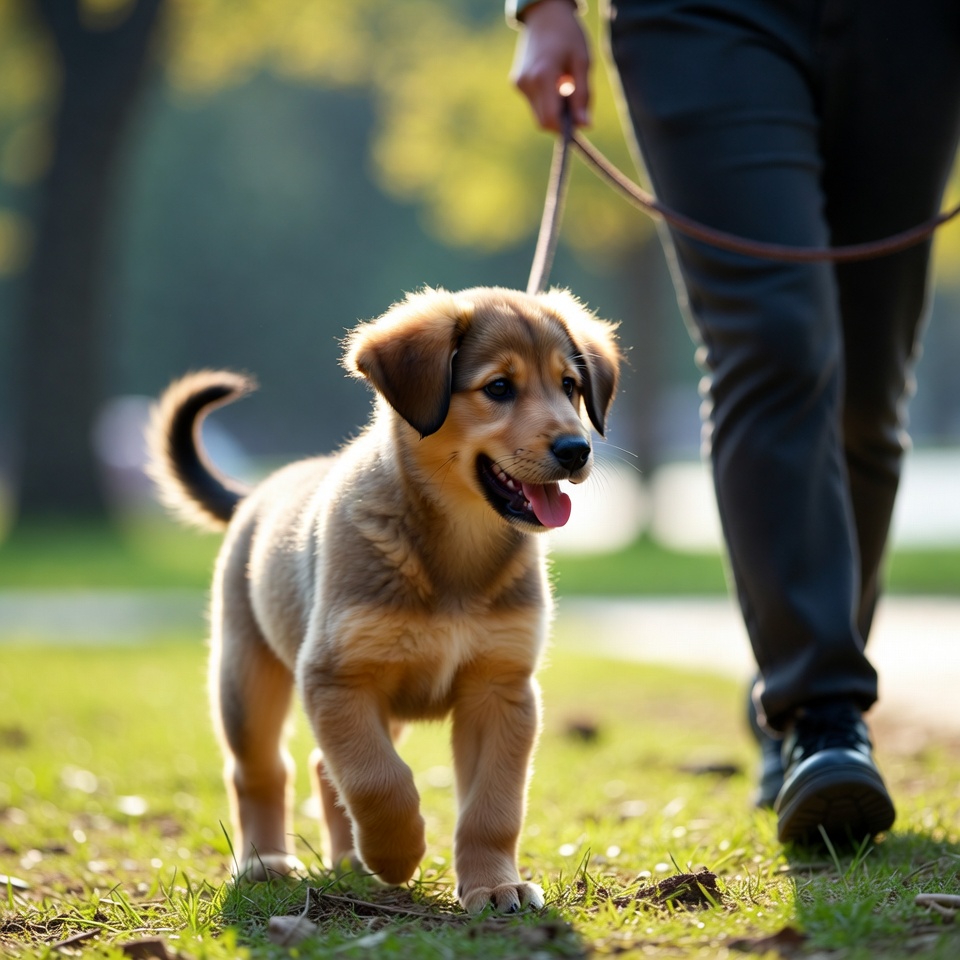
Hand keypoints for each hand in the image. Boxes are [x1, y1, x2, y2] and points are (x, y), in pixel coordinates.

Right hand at [511, 0, 590, 130]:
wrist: (544, 14)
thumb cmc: (568, 34)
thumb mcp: (583, 63)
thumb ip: (583, 96)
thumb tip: (585, 126)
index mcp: (543, 77)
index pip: (550, 120)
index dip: (565, 128)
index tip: (580, 124)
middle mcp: (526, 83)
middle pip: (543, 121)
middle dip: (560, 121)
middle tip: (576, 106)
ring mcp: (519, 83)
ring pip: (538, 114)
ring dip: (554, 110)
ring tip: (566, 88)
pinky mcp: (517, 83)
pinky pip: (534, 103)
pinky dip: (546, 101)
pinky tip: (555, 83)